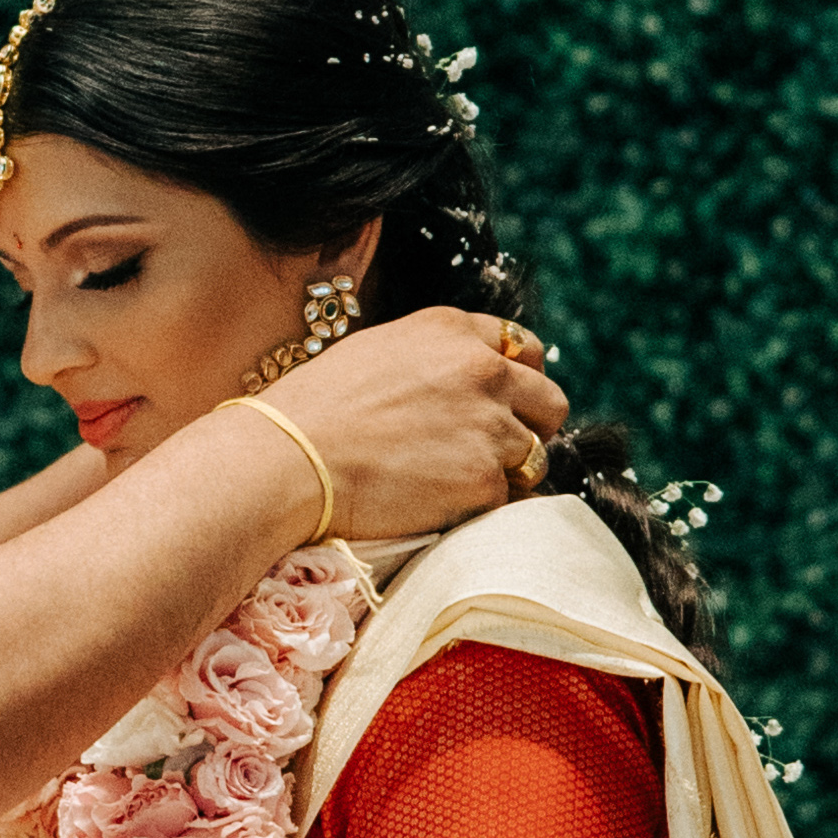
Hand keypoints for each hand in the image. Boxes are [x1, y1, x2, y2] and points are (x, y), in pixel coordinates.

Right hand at [286, 307, 566, 539]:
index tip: (501, 404)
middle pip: (550, 402)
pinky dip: (478, 507)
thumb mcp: (377, 353)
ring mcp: (488, 426)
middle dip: (530, 428)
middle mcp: (482, 370)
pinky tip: (435, 504)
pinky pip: (505, 500)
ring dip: (504, 472)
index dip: (517, 380)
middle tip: (491, 451)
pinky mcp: (484, 481)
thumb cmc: (313, 410)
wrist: (287, 459)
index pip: (523, 349)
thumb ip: (433, 360)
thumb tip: (463, 384)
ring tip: (450, 482)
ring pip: (534, 457)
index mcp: (453, 330)